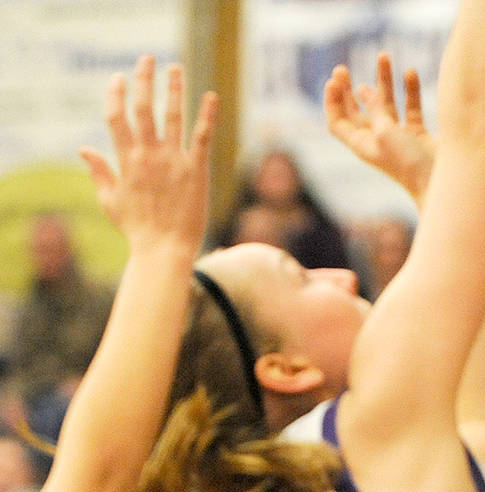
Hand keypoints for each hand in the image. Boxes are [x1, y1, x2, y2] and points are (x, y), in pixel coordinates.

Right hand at [80, 56, 215, 256]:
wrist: (164, 251)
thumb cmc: (137, 230)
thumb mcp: (110, 200)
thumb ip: (99, 172)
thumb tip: (84, 149)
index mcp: (126, 160)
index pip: (116, 117)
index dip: (116, 95)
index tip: (118, 78)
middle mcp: (149, 155)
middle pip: (143, 109)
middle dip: (143, 80)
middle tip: (147, 59)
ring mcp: (174, 162)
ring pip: (173, 116)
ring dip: (173, 89)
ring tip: (174, 68)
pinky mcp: (197, 171)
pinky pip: (202, 137)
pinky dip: (207, 115)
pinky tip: (211, 96)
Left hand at [325, 52, 434, 200]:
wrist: (440, 182)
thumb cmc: (408, 162)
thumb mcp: (385, 132)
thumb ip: (374, 107)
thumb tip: (362, 88)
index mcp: (362, 144)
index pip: (338, 122)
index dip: (332, 102)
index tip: (334, 80)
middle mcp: (377, 140)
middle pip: (357, 111)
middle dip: (349, 89)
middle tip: (343, 68)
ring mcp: (398, 137)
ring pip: (386, 104)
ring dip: (383, 81)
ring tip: (384, 56)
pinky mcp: (417, 134)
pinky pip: (410, 107)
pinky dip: (410, 90)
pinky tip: (410, 72)